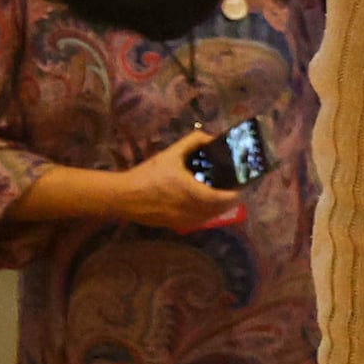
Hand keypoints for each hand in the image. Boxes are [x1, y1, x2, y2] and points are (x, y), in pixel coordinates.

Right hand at [105, 131, 243, 230]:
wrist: (122, 196)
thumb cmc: (147, 175)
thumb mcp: (170, 154)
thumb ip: (192, 142)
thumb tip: (210, 137)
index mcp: (192, 193)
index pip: (223, 199)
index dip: (235, 194)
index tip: (241, 186)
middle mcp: (190, 210)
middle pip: (220, 210)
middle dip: (229, 201)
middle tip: (232, 189)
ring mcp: (182, 221)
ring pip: (209, 219)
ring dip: (218, 209)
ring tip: (221, 197)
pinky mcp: (173, 226)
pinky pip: (197, 223)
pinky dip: (205, 216)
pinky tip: (203, 206)